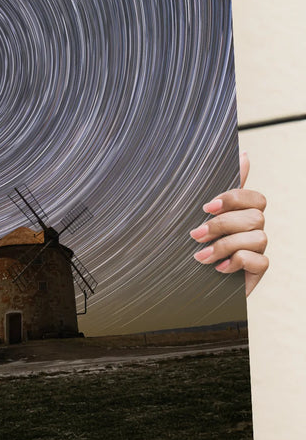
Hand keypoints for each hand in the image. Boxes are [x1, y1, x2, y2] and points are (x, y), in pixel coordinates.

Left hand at [190, 152, 267, 295]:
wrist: (179, 287)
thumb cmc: (185, 246)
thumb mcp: (193, 214)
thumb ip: (213, 186)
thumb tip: (243, 153)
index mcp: (238, 213)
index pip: (254, 197)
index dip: (235, 198)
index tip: (206, 206)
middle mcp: (251, 229)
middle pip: (256, 216)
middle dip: (222, 225)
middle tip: (196, 235)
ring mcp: (256, 250)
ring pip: (258, 237)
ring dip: (225, 246)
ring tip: (201, 257)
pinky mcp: (257, 271)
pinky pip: (260, 260)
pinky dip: (237, 262)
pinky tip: (219, 269)